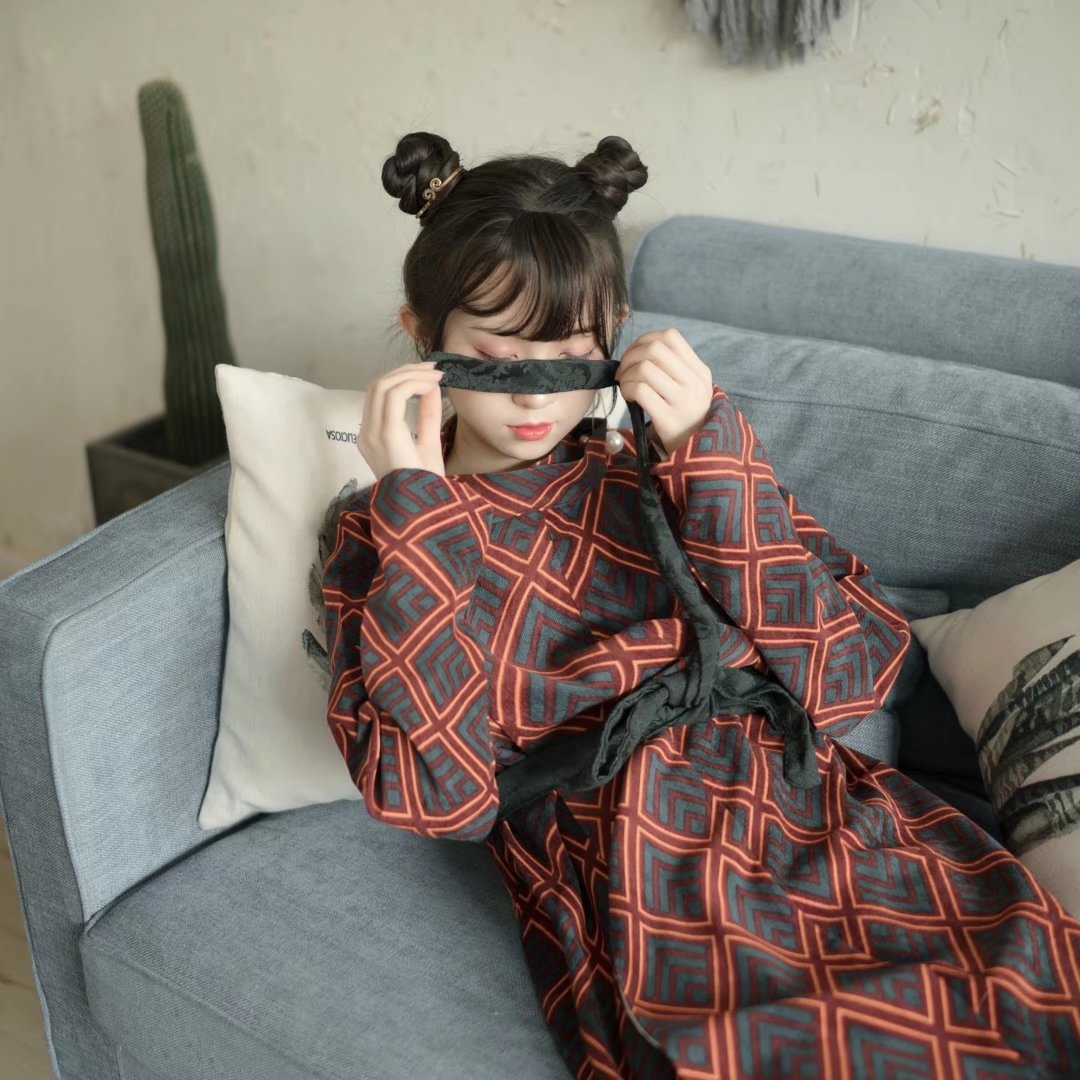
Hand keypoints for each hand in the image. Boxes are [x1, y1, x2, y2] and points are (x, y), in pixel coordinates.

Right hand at [359, 362, 444, 479]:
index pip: (378, 397)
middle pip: (376, 386)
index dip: (401, 379)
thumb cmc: (426, 486)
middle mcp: (367, 434)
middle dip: (405, 371)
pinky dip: (414, 383)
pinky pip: (395, 394)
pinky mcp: (386, 433)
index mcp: (372, 438)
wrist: (426, 510)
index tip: (427, 375)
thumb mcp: (427, 443)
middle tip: (433, 368)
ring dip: (410, 374)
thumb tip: (430, 386)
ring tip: (435, 374)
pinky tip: (432, 385)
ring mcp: (373, 433)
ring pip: (383, 385)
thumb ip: (426, 415)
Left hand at [616, 329, 713, 453]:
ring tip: (626, 386)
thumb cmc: (685, 418)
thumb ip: (673, 368)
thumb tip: (639, 350)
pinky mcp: (668, 418)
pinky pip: (639, 390)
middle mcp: (694, 383)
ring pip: (644, 367)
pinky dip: (627, 389)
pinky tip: (629, 398)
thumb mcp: (690, 389)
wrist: (697, 454)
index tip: (634, 355)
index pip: (670, 337)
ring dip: (626, 375)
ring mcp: (683, 400)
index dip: (645, 340)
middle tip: (623, 372)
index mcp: (699, 371)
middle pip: (655, 349)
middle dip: (630, 356)